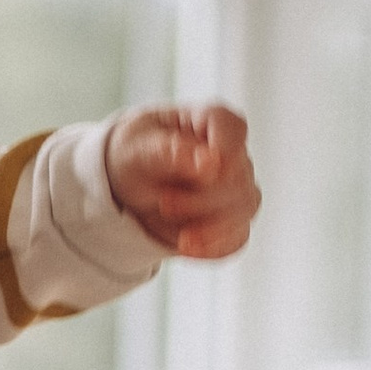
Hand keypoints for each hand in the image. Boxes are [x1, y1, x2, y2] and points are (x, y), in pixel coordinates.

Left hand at [105, 101, 259, 259]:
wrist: (126, 186)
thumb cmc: (134, 155)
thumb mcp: (137, 149)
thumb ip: (170, 152)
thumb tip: (210, 163)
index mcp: (210, 122)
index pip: (233, 129)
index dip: (224, 152)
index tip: (204, 172)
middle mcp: (231, 154)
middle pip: (239, 178)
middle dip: (201, 199)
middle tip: (164, 203)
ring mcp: (236, 188)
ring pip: (244, 210)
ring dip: (208, 227)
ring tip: (175, 232)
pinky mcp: (231, 221)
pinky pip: (236, 238)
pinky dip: (212, 247)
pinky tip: (186, 246)